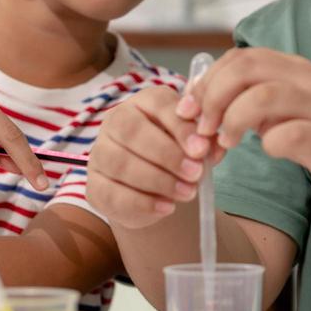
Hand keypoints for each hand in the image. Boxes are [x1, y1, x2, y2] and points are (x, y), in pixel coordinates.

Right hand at [87, 86, 211, 228]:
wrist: (158, 190)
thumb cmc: (179, 155)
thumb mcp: (196, 145)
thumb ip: (206, 142)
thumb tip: (216, 146)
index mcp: (144, 102)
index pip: (158, 104)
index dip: (180, 126)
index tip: (202, 149)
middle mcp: (115, 121)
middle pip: (132, 131)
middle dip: (167, 154)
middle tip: (196, 173)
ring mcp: (100, 153)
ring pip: (120, 163)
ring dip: (158, 180)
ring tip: (188, 193)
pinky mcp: (94, 185)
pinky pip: (113, 193)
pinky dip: (143, 202)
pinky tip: (167, 207)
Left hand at [176, 48, 310, 203]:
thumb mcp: (287, 108)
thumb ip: (253, 99)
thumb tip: (202, 103)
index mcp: (293, 68)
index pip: (238, 58)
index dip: (206, 82)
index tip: (190, 111)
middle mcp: (308, 80)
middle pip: (245, 68)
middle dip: (212, 97)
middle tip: (201, 129)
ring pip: (264, 96)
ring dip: (234, 120)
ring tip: (225, 144)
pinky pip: (291, 135)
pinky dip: (270, 144)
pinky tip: (269, 152)